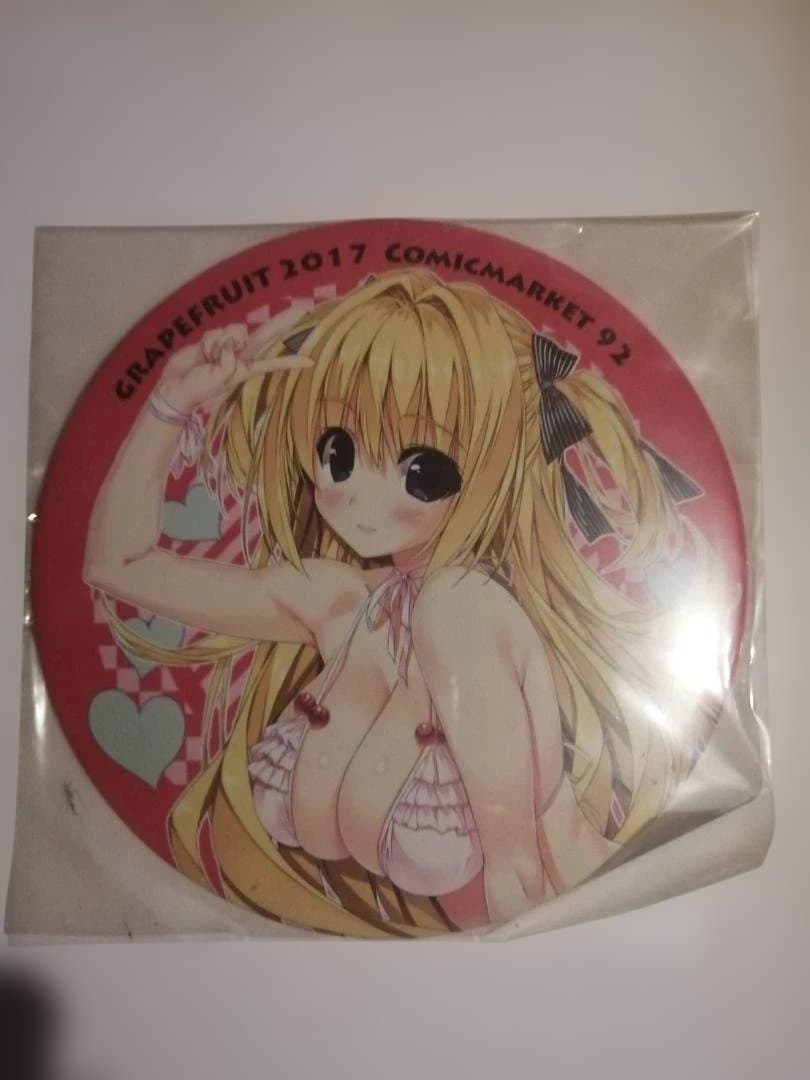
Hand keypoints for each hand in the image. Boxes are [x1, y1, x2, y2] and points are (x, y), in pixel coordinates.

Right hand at [156, 307, 312, 412]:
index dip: (290, 362)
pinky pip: (216, 331)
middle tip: (304, 308)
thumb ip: (231, 358)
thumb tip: (231, 339)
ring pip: (233, 330)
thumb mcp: (222, 378)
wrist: (177, 386)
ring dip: (218, 343)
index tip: (310, 363)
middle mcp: (242, 354)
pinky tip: (203, 352)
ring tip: (209, 359)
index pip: (273, 363)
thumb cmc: (201, 388)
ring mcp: (228, 345)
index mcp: (247, 368)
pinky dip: (208, 341)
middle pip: (265, 334)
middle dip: (283, 321)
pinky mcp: (214, 338)